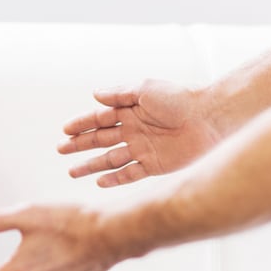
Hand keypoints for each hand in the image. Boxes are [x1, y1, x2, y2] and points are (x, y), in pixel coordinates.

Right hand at [59, 79, 220, 186]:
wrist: (210, 118)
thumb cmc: (180, 98)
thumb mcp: (145, 89)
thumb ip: (119, 94)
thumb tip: (95, 95)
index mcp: (130, 110)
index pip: (99, 118)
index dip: (82, 124)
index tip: (65, 130)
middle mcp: (134, 130)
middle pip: (101, 140)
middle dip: (79, 145)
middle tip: (60, 150)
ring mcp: (143, 149)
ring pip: (110, 159)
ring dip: (91, 165)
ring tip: (72, 171)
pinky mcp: (155, 165)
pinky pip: (130, 174)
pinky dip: (115, 178)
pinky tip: (99, 181)